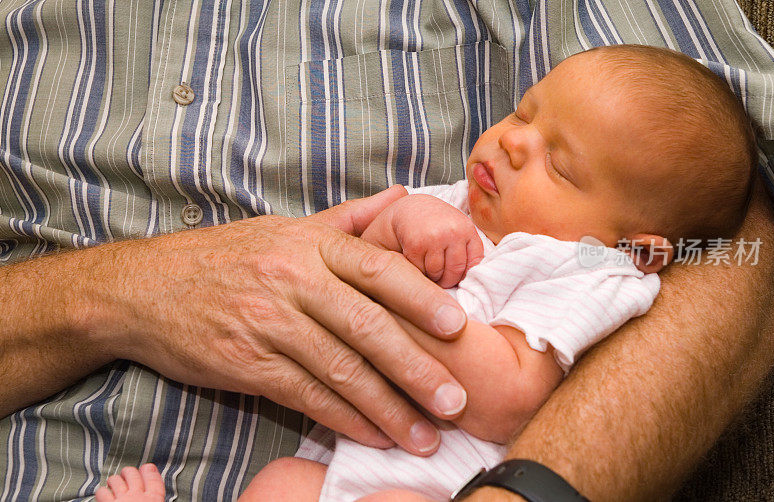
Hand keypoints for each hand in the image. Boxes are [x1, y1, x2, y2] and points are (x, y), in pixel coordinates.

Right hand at [78, 186, 468, 454]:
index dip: (421, 298)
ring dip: (388, 407)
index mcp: (308, 244)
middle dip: (416, 367)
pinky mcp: (245, 363)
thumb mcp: (283, 228)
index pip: (378, 268)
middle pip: (367, 326)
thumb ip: (347, 219)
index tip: (458, 327)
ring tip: (424, 434)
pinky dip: (344, 419)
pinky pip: (306, 395)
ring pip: (341, 369)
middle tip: (455, 400)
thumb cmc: (223, 257)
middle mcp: (291, 280)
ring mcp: (267, 323)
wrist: (142, 288)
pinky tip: (373, 434)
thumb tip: (401, 197)